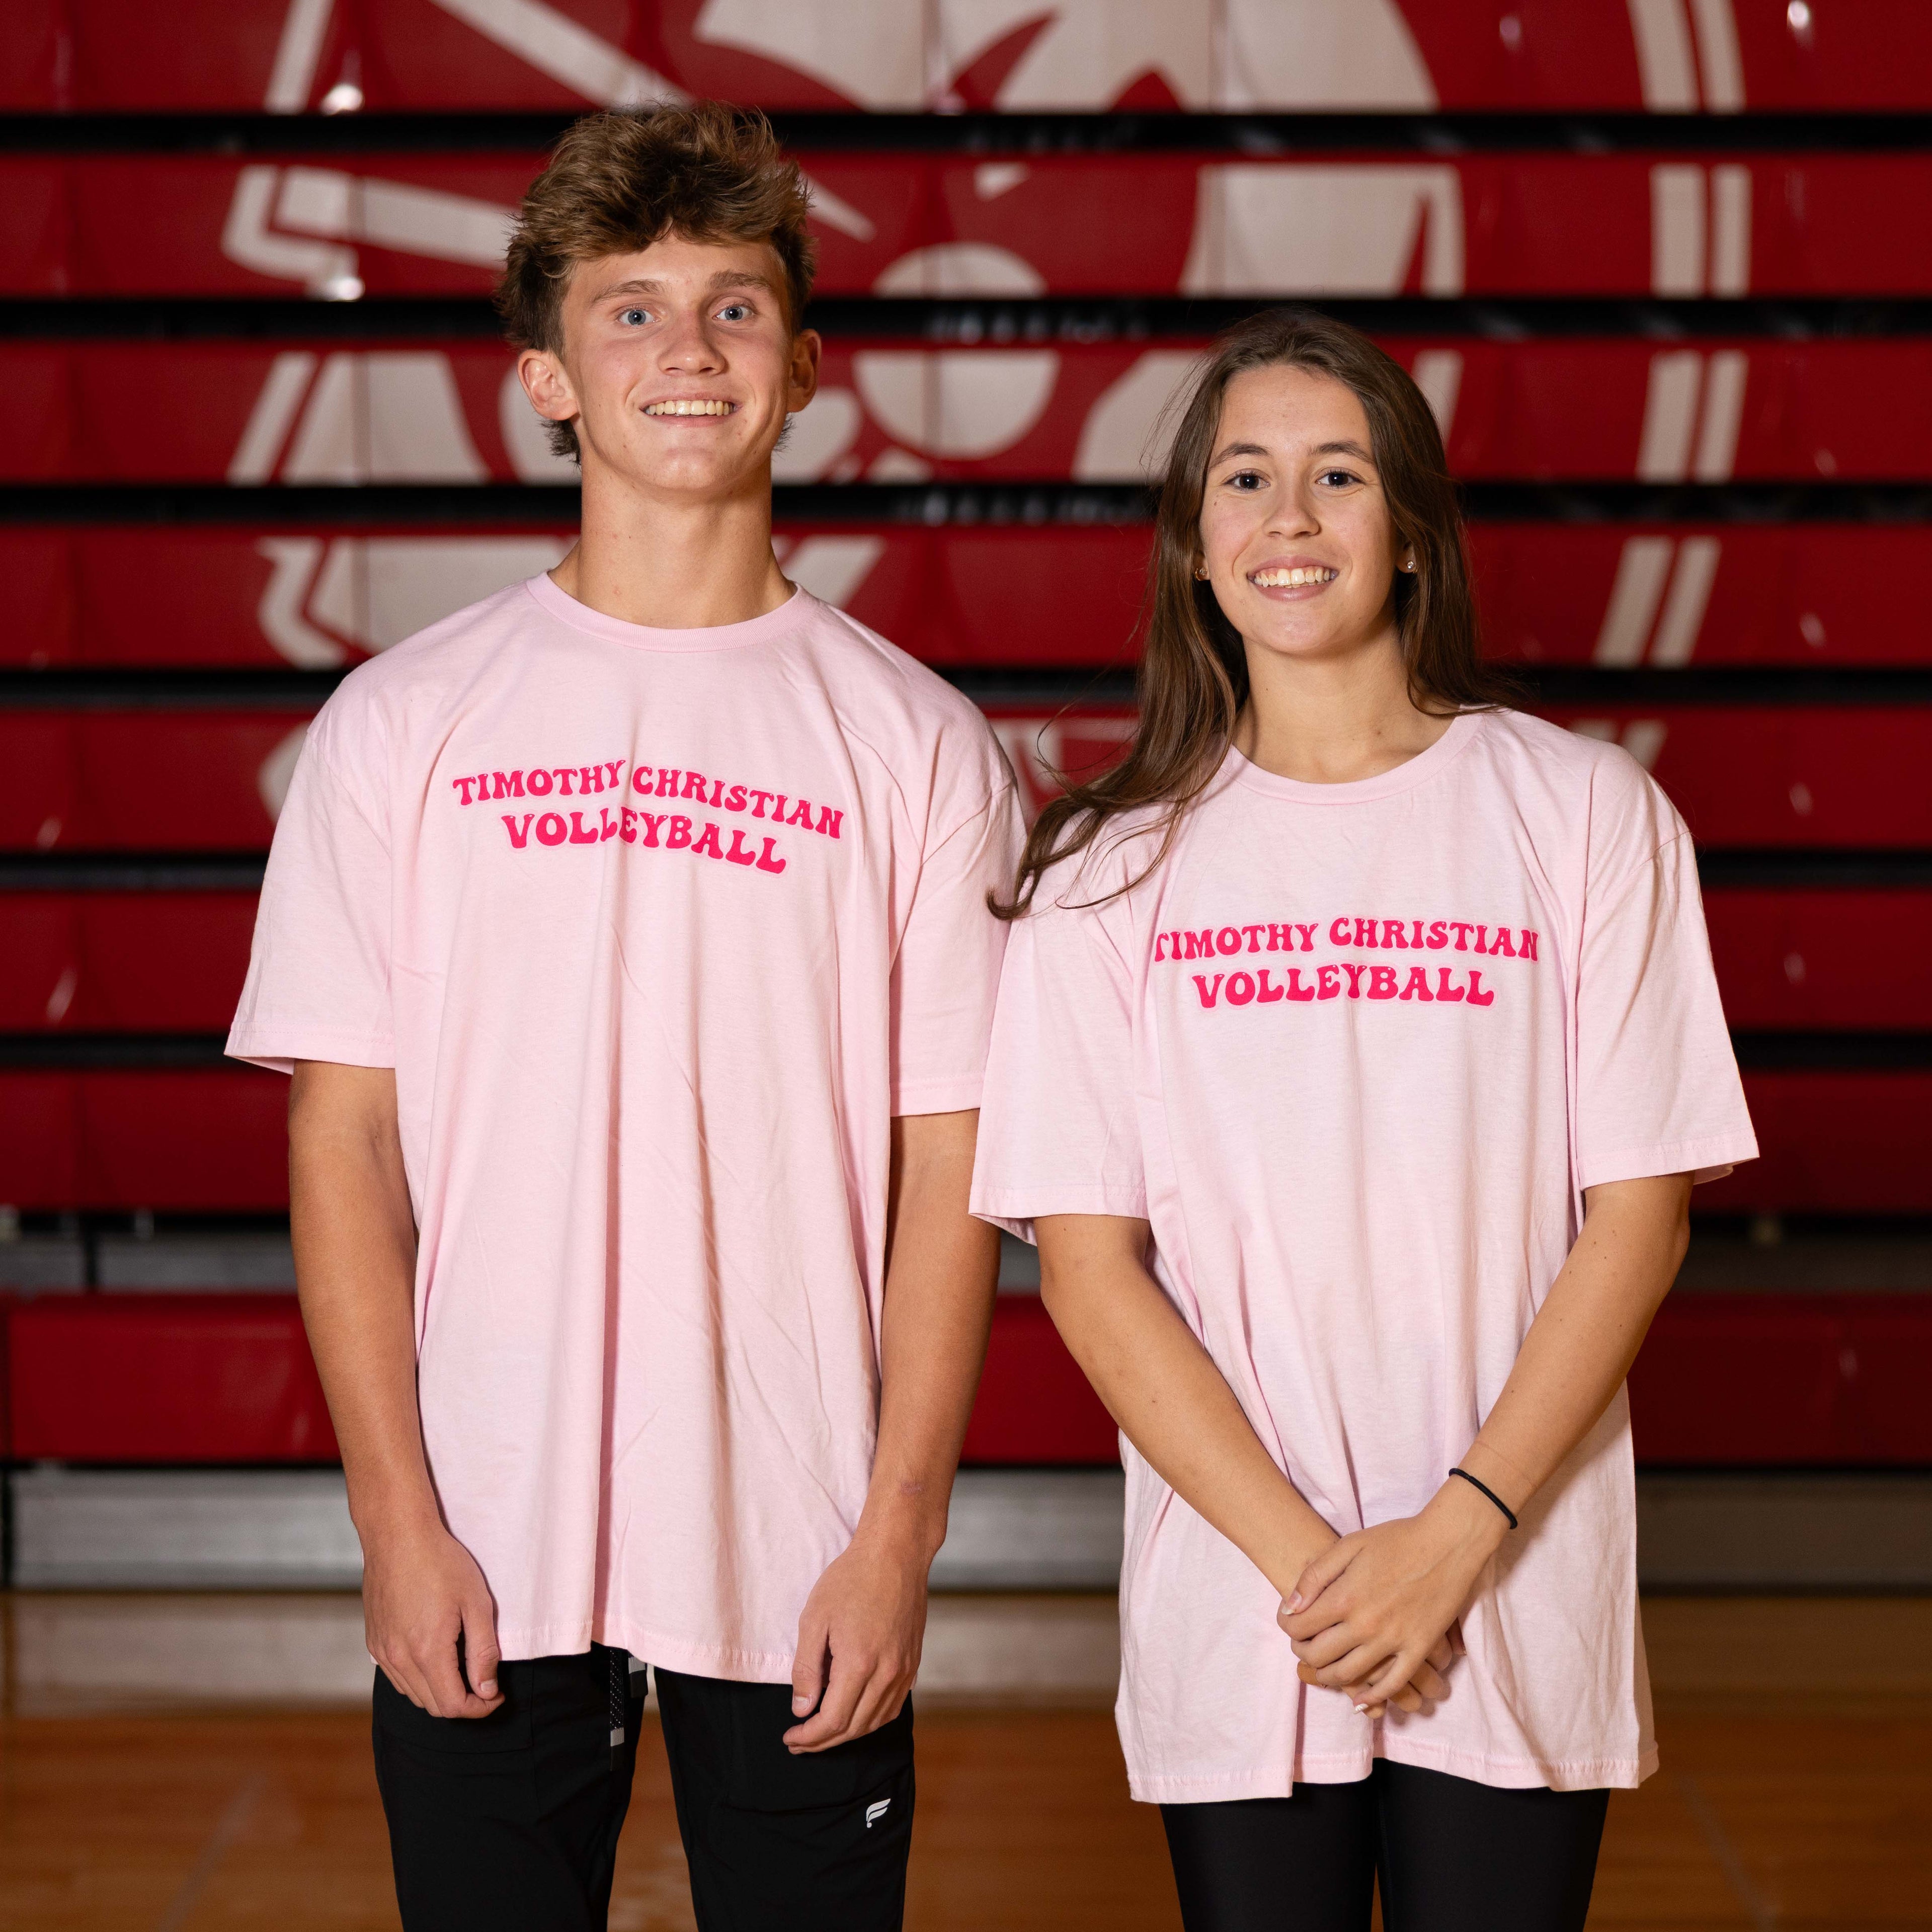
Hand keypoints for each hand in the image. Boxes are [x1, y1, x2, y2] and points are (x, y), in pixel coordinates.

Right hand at [361, 1514, 503, 1718]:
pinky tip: (435, 1659)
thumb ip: (483, 1652)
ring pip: (413, 1695)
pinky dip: (419, 1680)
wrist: (398, 1536)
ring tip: (463, 1671)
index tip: (496, 1695)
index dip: (479, 1709)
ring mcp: (381, 1652)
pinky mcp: (373, 1643)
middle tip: (485, 1685)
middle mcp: (399, 1659)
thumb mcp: (476, 1603)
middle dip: (463, 1704)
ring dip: (440, 1693)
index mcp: (427, 1651)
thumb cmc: (441, 1563)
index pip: (453, 1706)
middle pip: (433, 1706)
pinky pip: (397, 1678)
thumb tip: (487, 1691)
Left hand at [783, 1526, 928, 1753]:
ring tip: (823, 1732)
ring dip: (847, 1734)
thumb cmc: (852, 1579)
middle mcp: (886, 1674)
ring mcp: (904, 1670)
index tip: (790, 1737)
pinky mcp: (912, 1663)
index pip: (833, 1721)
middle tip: (800, 1742)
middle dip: (823, 1741)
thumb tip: (801, 1709)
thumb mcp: (815, 1618)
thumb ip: (807, 1669)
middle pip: (854, 1728)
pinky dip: (871, 1720)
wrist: (896, 1553)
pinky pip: (893, 1706)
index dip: (809, 1737)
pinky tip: (855, 1715)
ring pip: (876, 1722)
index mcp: (859, 1664)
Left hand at [1280, 1479, 1506, 1709]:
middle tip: (1303, 1647)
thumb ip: (1315, 1576)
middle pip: (1319, 1656)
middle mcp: (1365, 1625)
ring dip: (1328, 1677)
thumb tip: (1290, 1607)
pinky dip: (1373, 1696)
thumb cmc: (1396, 1539)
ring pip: (1350, 1675)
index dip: (1288, 1629)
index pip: (1300, 1628)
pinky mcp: (1418, 1649)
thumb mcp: (1348, 1545)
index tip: (1289, 1625)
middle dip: (1303, 1654)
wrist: (1446, 1544)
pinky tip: (1360, 1699)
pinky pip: (1392, 1684)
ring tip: (1323, 1670)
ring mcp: (1393, 1641)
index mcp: (1345, 1598)